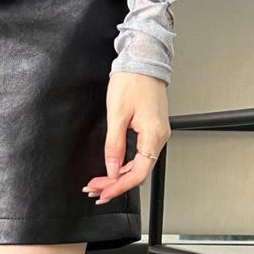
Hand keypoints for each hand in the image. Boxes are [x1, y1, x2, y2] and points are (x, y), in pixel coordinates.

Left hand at [83, 72, 170, 204]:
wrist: (143, 60)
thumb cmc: (132, 80)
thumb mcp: (117, 115)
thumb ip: (114, 146)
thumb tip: (111, 169)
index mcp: (153, 135)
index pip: (138, 174)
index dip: (118, 187)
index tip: (102, 193)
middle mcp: (159, 137)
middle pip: (138, 173)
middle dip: (115, 185)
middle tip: (94, 191)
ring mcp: (156, 134)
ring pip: (138, 167)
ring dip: (118, 178)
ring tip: (99, 184)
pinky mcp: (151, 131)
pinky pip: (139, 156)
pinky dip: (124, 166)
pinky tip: (111, 171)